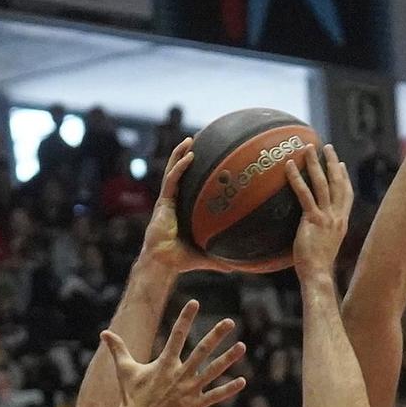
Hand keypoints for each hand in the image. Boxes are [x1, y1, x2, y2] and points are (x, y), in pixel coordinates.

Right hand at [101, 301, 245, 406]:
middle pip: (201, 350)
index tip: (194, 302)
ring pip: (213, 371)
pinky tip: (242, 381)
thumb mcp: (125, 371)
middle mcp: (179, 374)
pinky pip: (215, 396)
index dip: (186, 318)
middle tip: (230, 321)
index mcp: (164, 363)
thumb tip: (104, 333)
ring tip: (242, 346)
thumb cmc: (131, 398)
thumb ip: (118, 349)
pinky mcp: (195, 406)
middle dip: (216, 335)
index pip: (177, 335)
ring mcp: (189, 390)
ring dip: (228, 358)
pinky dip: (229, 389)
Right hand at [139, 138, 227, 275]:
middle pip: (179, 174)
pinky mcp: (162, 203)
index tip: (208, 158)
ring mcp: (166, 201)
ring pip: (172, 171)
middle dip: (185, 156)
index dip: (195, 172)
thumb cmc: (181, 260)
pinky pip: (171, 180)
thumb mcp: (208, 255)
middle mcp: (174, 202)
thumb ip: (224, 257)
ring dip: (179, 154)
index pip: (189, 186)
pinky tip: (189, 156)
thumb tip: (243, 266)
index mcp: (182, 210)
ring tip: (189, 140)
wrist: (163, 263)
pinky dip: (179, 166)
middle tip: (198, 141)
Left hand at [284, 143, 351, 281]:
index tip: (341, 165)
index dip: (344, 178)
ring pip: (323, 184)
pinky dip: (296, 179)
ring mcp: (327, 217)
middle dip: (332, 163)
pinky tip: (288, 166)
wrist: (318, 275)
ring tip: (308, 148)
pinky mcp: (313, 220)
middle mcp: (337, 217)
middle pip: (337, 183)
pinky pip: (305, 195)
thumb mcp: (324, 245)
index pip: (346, 195)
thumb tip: (312, 231)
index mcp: (341, 223)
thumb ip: (321, 233)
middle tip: (327, 147)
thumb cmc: (317, 266)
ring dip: (315, 164)